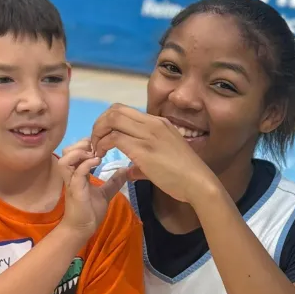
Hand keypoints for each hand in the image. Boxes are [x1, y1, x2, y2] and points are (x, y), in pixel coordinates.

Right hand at [58, 138, 127, 236]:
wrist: (83, 229)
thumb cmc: (90, 212)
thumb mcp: (105, 193)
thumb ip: (113, 182)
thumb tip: (125, 170)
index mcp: (77, 173)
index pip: (75, 151)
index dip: (85, 144)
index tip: (100, 146)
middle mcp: (72, 175)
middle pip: (67, 150)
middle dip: (81, 144)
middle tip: (96, 148)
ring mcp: (72, 181)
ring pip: (66, 158)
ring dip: (80, 152)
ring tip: (95, 154)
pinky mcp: (75, 189)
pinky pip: (76, 172)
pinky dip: (86, 164)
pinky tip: (97, 161)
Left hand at [91, 104, 216, 202]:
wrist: (199, 183)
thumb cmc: (184, 176)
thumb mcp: (163, 162)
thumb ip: (143, 164)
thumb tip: (130, 171)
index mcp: (158, 123)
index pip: (125, 111)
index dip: (107, 121)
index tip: (103, 138)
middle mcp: (153, 123)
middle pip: (115, 110)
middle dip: (99, 124)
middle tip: (95, 142)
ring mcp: (148, 134)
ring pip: (112, 120)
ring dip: (98, 133)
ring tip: (96, 149)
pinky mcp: (143, 148)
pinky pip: (114, 138)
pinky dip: (102, 145)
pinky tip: (101, 156)